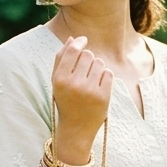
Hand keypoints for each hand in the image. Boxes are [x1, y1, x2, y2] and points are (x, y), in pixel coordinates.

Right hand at [51, 36, 111, 160]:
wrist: (76, 128)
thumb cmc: (66, 100)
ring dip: (97, 68)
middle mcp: (74, 84)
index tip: (83, 41)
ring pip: (99, 63)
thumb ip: (61, 58)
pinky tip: (98, 87)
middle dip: (88, 59)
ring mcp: (89, 90)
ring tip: (91, 80)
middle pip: (88, 55)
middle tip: (84, 72)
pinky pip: (108, 73)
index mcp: (59, 79)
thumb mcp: (57, 81)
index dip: (79, 43)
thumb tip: (72, 39)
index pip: (73, 51)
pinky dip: (105, 77)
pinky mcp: (103, 96)